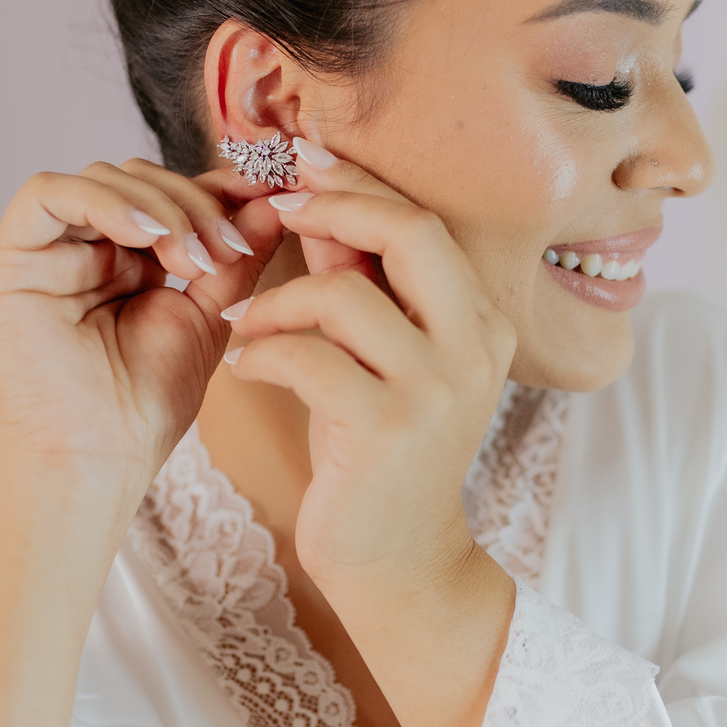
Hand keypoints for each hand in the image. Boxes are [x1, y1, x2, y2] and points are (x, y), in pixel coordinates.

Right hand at [0, 159, 281, 508]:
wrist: (97, 459)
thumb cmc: (144, 406)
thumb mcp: (208, 317)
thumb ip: (236, 258)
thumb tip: (273, 202)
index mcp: (127, 261)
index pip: (170, 195)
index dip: (217, 189)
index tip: (267, 197)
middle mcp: (83, 248)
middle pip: (139, 178)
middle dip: (194, 203)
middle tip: (227, 247)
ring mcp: (45, 251)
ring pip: (101, 178)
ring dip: (161, 207)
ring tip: (192, 260)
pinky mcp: (9, 258)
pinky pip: (46, 193)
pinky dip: (104, 202)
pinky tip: (145, 237)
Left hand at [223, 147, 517, 726]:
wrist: (398, 562)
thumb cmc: (379, 455)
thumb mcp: (381, 360)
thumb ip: (364, 284)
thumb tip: (321, 203)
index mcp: (483, 322)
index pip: (424, 221)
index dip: (359, 182)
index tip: (303, 163)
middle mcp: (474, 346)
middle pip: (406, 231)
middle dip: (331, 206)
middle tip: (274, 210)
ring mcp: (435, 389)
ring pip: (341, 294)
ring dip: (276, 301)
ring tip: (247, 325)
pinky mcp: (386, 429)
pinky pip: (306, 357)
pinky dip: (261, 352)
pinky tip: (243, 367)